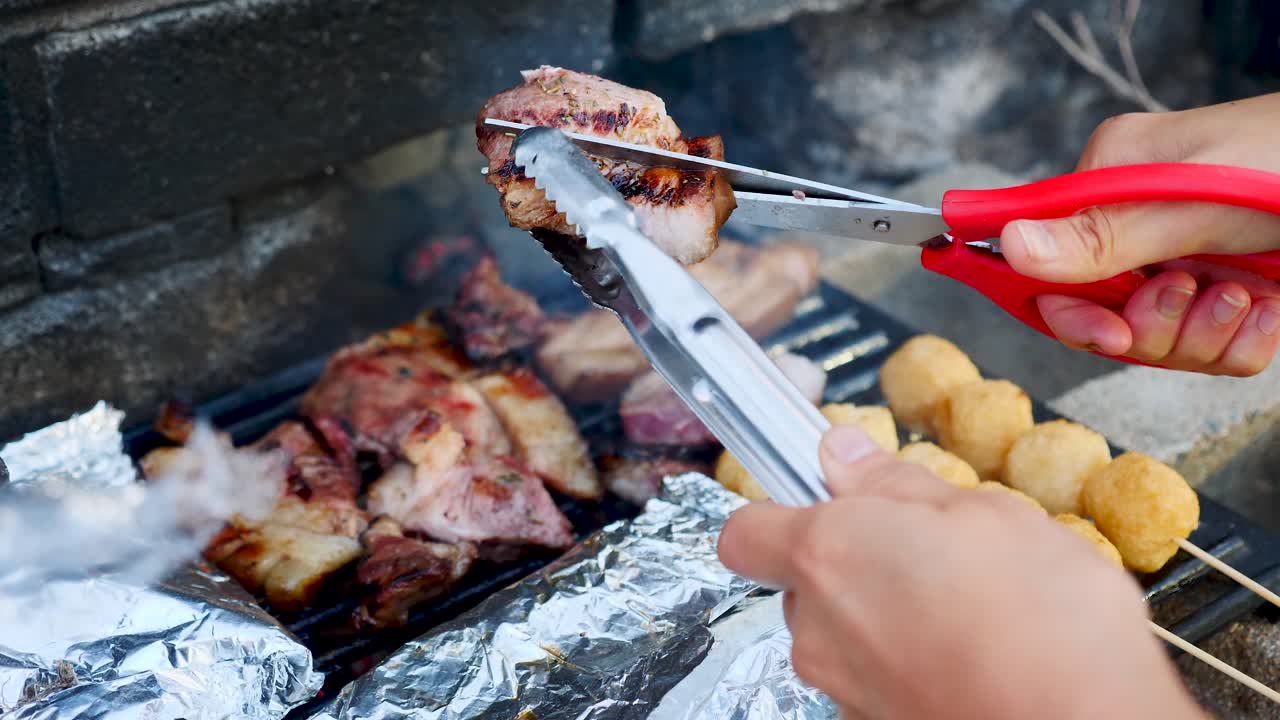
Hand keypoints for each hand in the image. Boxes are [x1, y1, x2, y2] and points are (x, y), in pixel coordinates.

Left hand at [717, 425, 1206, 719]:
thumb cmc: (1045, 621)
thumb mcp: (986, 513)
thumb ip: (897, 483)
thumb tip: (844, 454)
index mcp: (828, 554)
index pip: (745, 532)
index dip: (779, 513)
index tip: (825, 500)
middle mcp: (817, 629)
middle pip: (804, 585)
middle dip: (854, 564)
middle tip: (929, 550)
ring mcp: (844, 690)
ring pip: (843, 635)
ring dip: (887, 616)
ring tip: (967, 608)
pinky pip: (875, 681)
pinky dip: (909, 665)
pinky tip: (971, 656)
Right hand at [999, 92, 1279, 375]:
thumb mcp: (1190, 199)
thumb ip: (1102, 234)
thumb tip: (1008, 244)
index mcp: (1111, 183)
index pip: (1043, 262)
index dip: (1066, 307)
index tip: (1101, 327)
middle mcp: (1139, 227)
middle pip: (1098, 316)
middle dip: (1143, 326)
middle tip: (1181, 296)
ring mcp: (1184, 263)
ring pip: (1154, 343)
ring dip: (1198, 334)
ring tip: (1239, 295)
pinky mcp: (1227, 297)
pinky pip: (1208, 353)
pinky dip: (1236, 344)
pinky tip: (1263, 310)